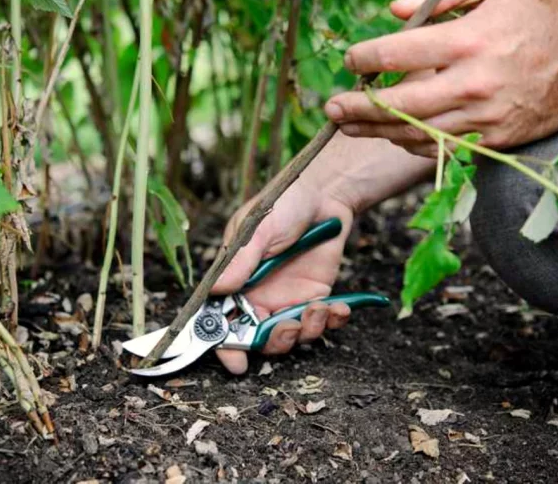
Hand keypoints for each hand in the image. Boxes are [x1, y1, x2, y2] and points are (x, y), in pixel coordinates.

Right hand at [211, 178, 353, 373]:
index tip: (236, 362)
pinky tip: (339, 308)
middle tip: (288, 328)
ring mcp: (287, 298)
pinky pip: (321, 323)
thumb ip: (241, 260)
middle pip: (258, 337)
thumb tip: (218, 289)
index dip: (225, 345)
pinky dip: (332, 323)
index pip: (221, 318)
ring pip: (291, 336)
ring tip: (318, 309)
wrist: (325, 194)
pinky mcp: (315, 297)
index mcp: (236, 279)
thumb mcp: (258, 228)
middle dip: (274, 342)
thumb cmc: (283, 203)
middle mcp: (259, 295)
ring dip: (306, 331)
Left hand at [323, 0, 557, 156]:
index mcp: (468, 40)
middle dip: (358, 108)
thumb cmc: (536, 17)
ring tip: (350, 126)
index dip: (365, 59)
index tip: (350, 61)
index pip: (398, 53)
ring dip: (376, 131)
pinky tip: (393, 135)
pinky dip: (412, 144)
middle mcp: (472, 82)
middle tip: (331, 109)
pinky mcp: (492, 140)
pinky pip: (441, 149)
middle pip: (398, 104)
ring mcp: (482, 116)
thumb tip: (392, 12)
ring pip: (415, 133)